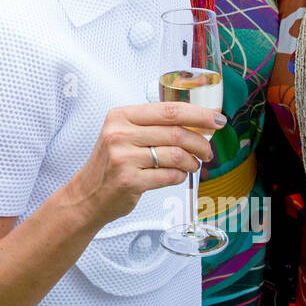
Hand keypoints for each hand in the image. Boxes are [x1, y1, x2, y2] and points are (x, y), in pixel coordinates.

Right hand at [64, 103, 223, 224]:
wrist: (87, 195)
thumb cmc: (111, 163)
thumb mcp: (124, 135)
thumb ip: (153, 126)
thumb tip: (198, 122)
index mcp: (121, 116)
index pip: (168, 110)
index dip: (198, 114)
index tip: (217, 120)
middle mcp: (120, 133)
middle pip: (176, 132)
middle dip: (201, 141)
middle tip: (209, 150)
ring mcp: (123, 158)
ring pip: (176, 155)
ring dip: (192, 162)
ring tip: (193, 165)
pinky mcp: (129, 181)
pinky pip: (169, 176)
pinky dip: (180, 176)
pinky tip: (178, 175)